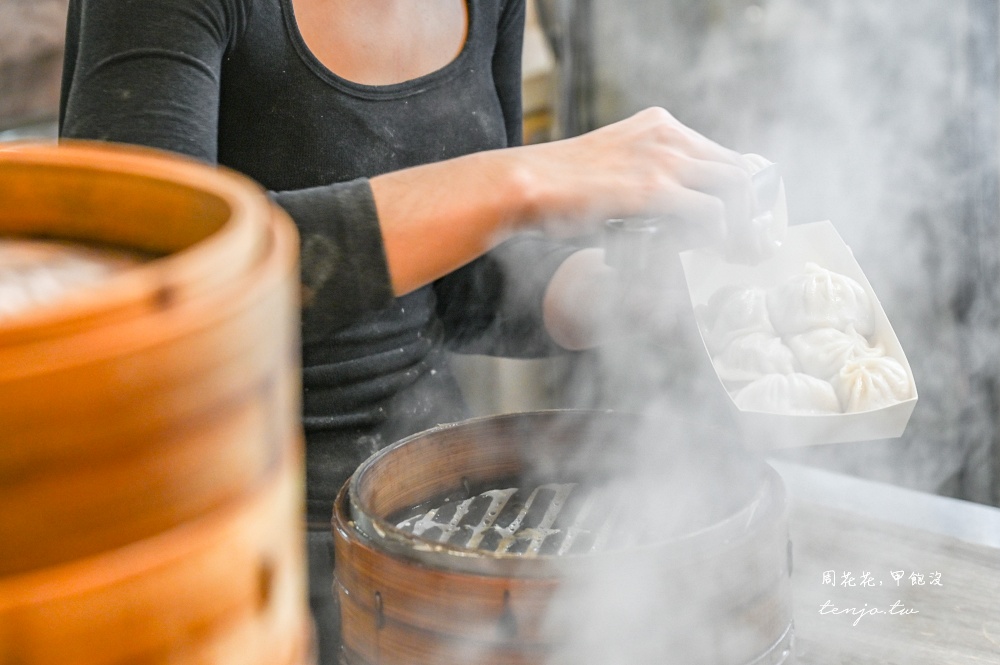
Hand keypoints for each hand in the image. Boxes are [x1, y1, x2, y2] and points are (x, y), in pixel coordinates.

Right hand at [513, 107, 753, 248]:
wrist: (528, 184)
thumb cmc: (560, 186)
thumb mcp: (612, 168)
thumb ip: (645, 180)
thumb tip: (669, 215)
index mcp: (658, 125)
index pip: (719, 154)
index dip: (739, 191)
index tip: (742, 221)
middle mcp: (667, 134)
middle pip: (735, 168)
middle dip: (750, 210)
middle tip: (749, 243)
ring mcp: (662, 158)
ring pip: (733, 187)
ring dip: (742, 225)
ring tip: (737, 253)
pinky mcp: (653, 188)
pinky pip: (709, 211)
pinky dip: (720, 235)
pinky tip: (713, 252)